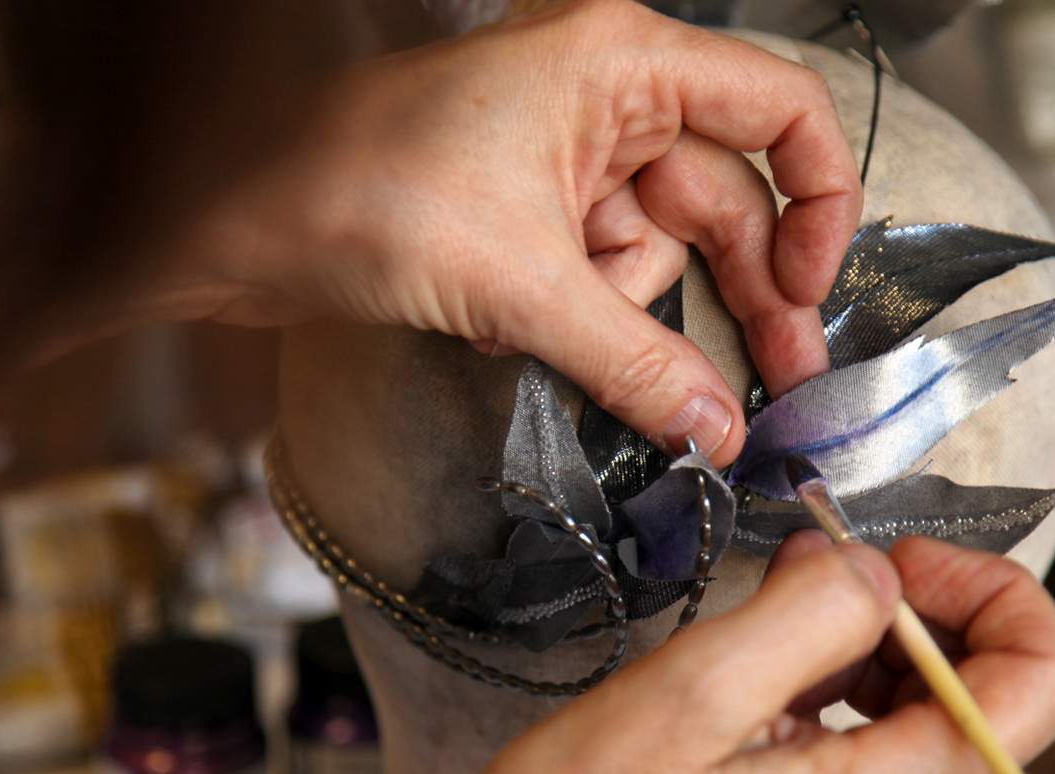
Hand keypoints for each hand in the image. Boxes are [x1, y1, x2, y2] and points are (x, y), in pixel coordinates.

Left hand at [194, 0, 860, 462]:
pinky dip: (576, 316)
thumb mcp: (525, 285)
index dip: (818, 201)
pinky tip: (510, 330)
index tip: (811, 290)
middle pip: (724, 197)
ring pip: (656, 249)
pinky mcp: (528, 207)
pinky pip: (598, 273)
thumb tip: (718, 430)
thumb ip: (637, 362)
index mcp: (622, 62)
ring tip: (549, 331)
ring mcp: (565, 152)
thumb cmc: (361, 194)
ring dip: (624, 313)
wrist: (235, 222)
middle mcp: (605, 95)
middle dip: (743, 292)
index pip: (779, 111)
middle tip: (777, 379)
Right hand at [236, 536, 1054, 773]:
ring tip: (775, 630)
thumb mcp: (695, 687)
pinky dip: (845, 699)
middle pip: (993, 698)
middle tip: (819, 575)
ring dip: (876, 653)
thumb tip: (874, 570)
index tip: (899, 559)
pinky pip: (880, 761)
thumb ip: (813, 609)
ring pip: (934, 724)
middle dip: (922, 612)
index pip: (1044, 681)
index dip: (993, 590)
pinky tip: (764, 687)